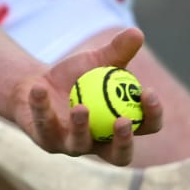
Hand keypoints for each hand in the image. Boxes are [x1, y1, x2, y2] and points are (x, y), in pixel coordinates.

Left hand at [10, 27, 162, 166]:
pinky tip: (39, 88)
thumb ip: (117, 51)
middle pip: (119, 156)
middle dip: (124, 141)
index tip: (147, 92)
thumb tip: (137, 33)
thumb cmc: (76, 77)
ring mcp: (71, 146)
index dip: (152, 115)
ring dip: (81, 127)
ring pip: (79, 144)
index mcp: (120, 126)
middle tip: (122, 121)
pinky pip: (44, 123)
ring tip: (81, 107)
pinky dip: (41, 104)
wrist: (37, 83)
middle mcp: (99, 143)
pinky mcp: (45, 140)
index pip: (146, 126)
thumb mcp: (97, 61)